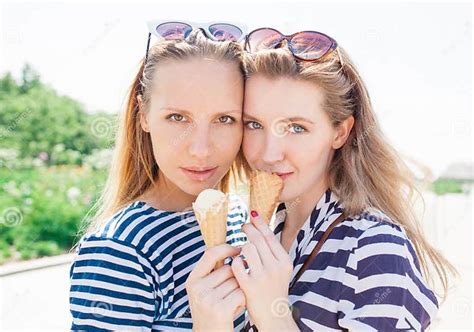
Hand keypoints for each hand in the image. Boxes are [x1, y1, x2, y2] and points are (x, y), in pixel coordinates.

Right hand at [186, 244, 245, 330]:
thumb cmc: (212, 311)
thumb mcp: (204, 290)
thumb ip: (212, 272)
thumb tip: (231, 248)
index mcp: (192, 280)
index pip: (210, 254)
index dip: (227, 248)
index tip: (238, 250)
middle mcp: (198, 288)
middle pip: (228, 269)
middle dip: (236, 278)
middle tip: (232, 292)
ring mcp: (208, 299)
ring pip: (237, 281)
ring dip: (241, 290)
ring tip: (233, 302)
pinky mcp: (220, 309)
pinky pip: (241, 293)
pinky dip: (243, 300)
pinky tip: (237, 308)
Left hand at [231, 211, 296, 330]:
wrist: (274, 316)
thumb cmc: (274, 289)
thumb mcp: (280, 269)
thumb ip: (272, 251)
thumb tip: (261, 227)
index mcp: (284, 261)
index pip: (270, 236)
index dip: (260, 223)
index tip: (252, 215)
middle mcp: (276, 267)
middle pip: (257, 239)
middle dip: (248, 230)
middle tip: (243, 227)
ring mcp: (263, 276)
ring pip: (247, 249)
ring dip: (242, 249)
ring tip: (242, 254)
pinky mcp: (250, 285)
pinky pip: (237, 264)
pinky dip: (235, 263)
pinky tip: (236, 266)